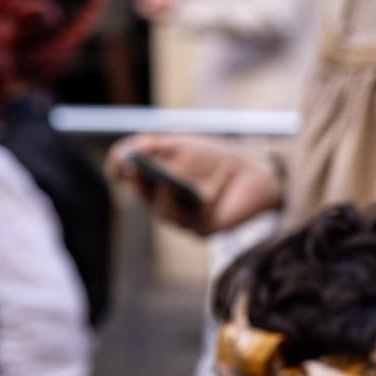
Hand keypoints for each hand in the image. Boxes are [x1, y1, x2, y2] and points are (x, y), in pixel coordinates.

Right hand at [108, 135, 281, 234]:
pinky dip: (182, 203)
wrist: (254, 173)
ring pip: (163, 211)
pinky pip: (186, 220)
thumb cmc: (215, 159)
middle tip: (132, 168)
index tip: (121, 162)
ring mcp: (185, 218)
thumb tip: (125, 153)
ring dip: (158, 194)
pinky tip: (179, 189)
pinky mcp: (203, 229)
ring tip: (157, 177)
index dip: (124, 172)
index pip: (136, 180)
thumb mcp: (181, 146)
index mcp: (159, 183)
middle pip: (146, 197)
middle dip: (139, 183)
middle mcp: (168, 203)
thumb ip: (152, 146)